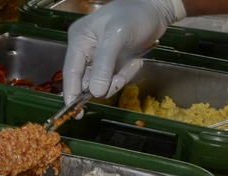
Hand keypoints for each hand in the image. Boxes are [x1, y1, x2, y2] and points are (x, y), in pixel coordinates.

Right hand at [62, 0, 184, 103]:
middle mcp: (86, 50)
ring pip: (102, 83)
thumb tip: (94, 92)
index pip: (71, 72)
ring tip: (133, 64)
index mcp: (79, 40)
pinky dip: (125, 75)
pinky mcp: (113, 63)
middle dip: (103, 85)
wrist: (156, 11)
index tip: (75, 113)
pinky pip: (114, 79)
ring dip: (118, 79)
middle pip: (86, 81)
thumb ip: (103, 65)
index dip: (72, 94)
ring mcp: (99, 58)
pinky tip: (136, 62)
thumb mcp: (116, 37)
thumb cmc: (134, 15)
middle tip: (120, 79)